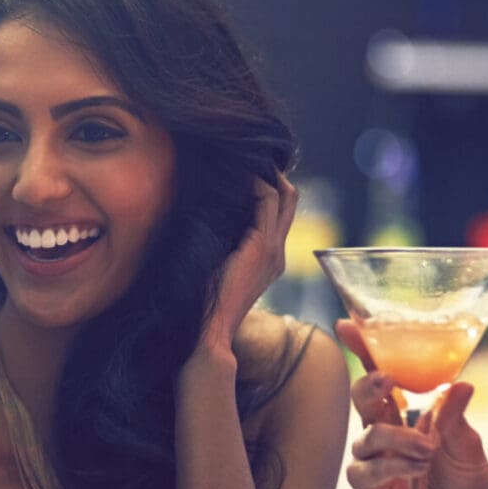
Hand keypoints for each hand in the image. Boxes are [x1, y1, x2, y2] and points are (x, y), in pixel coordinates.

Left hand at [202, 176, 297, 351]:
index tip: (243, 169)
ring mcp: (273, 250)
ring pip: (284, 197)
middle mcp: (276, 254)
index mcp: (266, 259)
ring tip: (243, 159)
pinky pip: (268, 202)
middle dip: (273, 175)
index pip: (277, 213)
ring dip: (265, 174)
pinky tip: (237, 176)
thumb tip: (198, 214)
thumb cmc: (200, 302)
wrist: (208, 331)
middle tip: (249, 157)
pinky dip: (256, 183)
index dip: (267, 187)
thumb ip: (216, 244)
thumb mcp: (211, 266)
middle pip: (289, 201)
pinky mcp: (263, 247)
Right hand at [336, 319, 487, 488]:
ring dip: (395, 439)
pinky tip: (414, 471)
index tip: (348, 326)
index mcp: (414, 415)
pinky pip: (363, 470)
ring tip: (427, 452)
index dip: (365, 351)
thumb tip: (462, 385)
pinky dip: (389, 467)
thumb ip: (456, 422)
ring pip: (365, 435)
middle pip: (363, 399)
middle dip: (370, 386)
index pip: (385, 377)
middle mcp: (390, 433)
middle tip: (388, 383)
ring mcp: (377, 461)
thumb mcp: (472, 452)